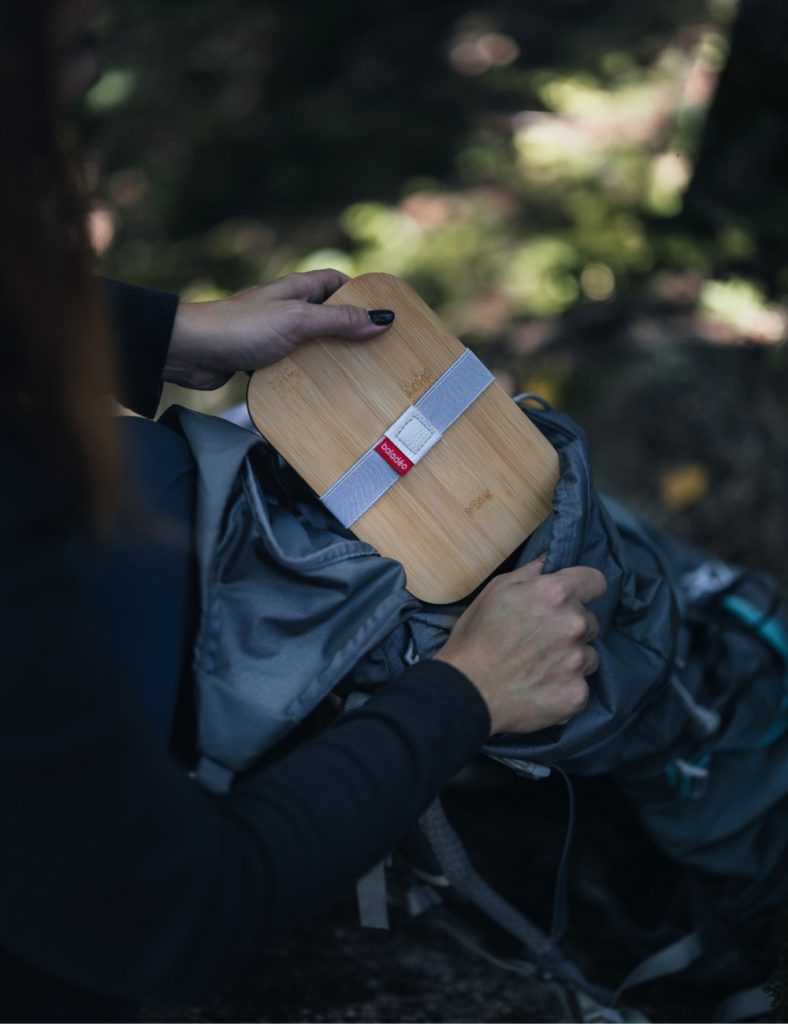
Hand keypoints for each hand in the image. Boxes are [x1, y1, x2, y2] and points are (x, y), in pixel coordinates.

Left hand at [164, 269, 395, 389]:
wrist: (190, 353)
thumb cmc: (239, 329)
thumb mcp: (297, 321)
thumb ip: (338, 321)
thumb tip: (381, 320)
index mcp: (296, 289)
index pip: (336, 282)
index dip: (359, 294)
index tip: (383, 313)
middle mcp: (286, 308)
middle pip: (327, 316)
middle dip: (350, 332)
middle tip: (376, 352)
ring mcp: (273, 335)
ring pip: (311, 345)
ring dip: (329, 359)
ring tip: (356, 377)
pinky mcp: (261, 360)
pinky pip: (293, 367)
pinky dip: (307, 377)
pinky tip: (320, 393)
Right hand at [434, 557, 605, 735]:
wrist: (465, 693)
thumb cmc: (474, 638)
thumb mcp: (494, 592)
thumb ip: (529, 574)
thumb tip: (549, 561)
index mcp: (555, 594)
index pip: (596, 582)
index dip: (584, 589)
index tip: (573, 599)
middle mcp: (573, 624)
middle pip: (590, 621)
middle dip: (571, 627)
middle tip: (540, 639)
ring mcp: (578, 661)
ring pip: (588, 654)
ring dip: (570, 658)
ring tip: (538, 667)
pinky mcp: (577, 693)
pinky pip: (581, 685)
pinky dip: (565, 687)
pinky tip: (540, 688)